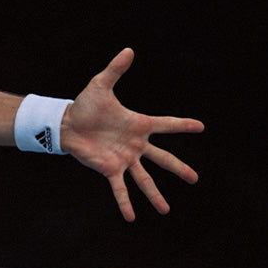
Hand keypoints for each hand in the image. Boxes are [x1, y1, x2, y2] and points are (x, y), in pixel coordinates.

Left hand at [60, 48, 204, 220]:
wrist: (66, 123)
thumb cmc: (85, 104)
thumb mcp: (100, 84)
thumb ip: (116, 69)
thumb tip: (128, 50)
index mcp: (138, 124)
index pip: (166, 124)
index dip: (182, 125)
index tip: (201, 127)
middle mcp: (135, 144)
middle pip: (162, 159)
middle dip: (179, 169)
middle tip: (195, 179)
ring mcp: (124, 159)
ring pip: (144, 179)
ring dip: (155, 195)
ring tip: (165, 210)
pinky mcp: (109, 169)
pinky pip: (120, 188)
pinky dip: (125, 203)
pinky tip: (132, 218)